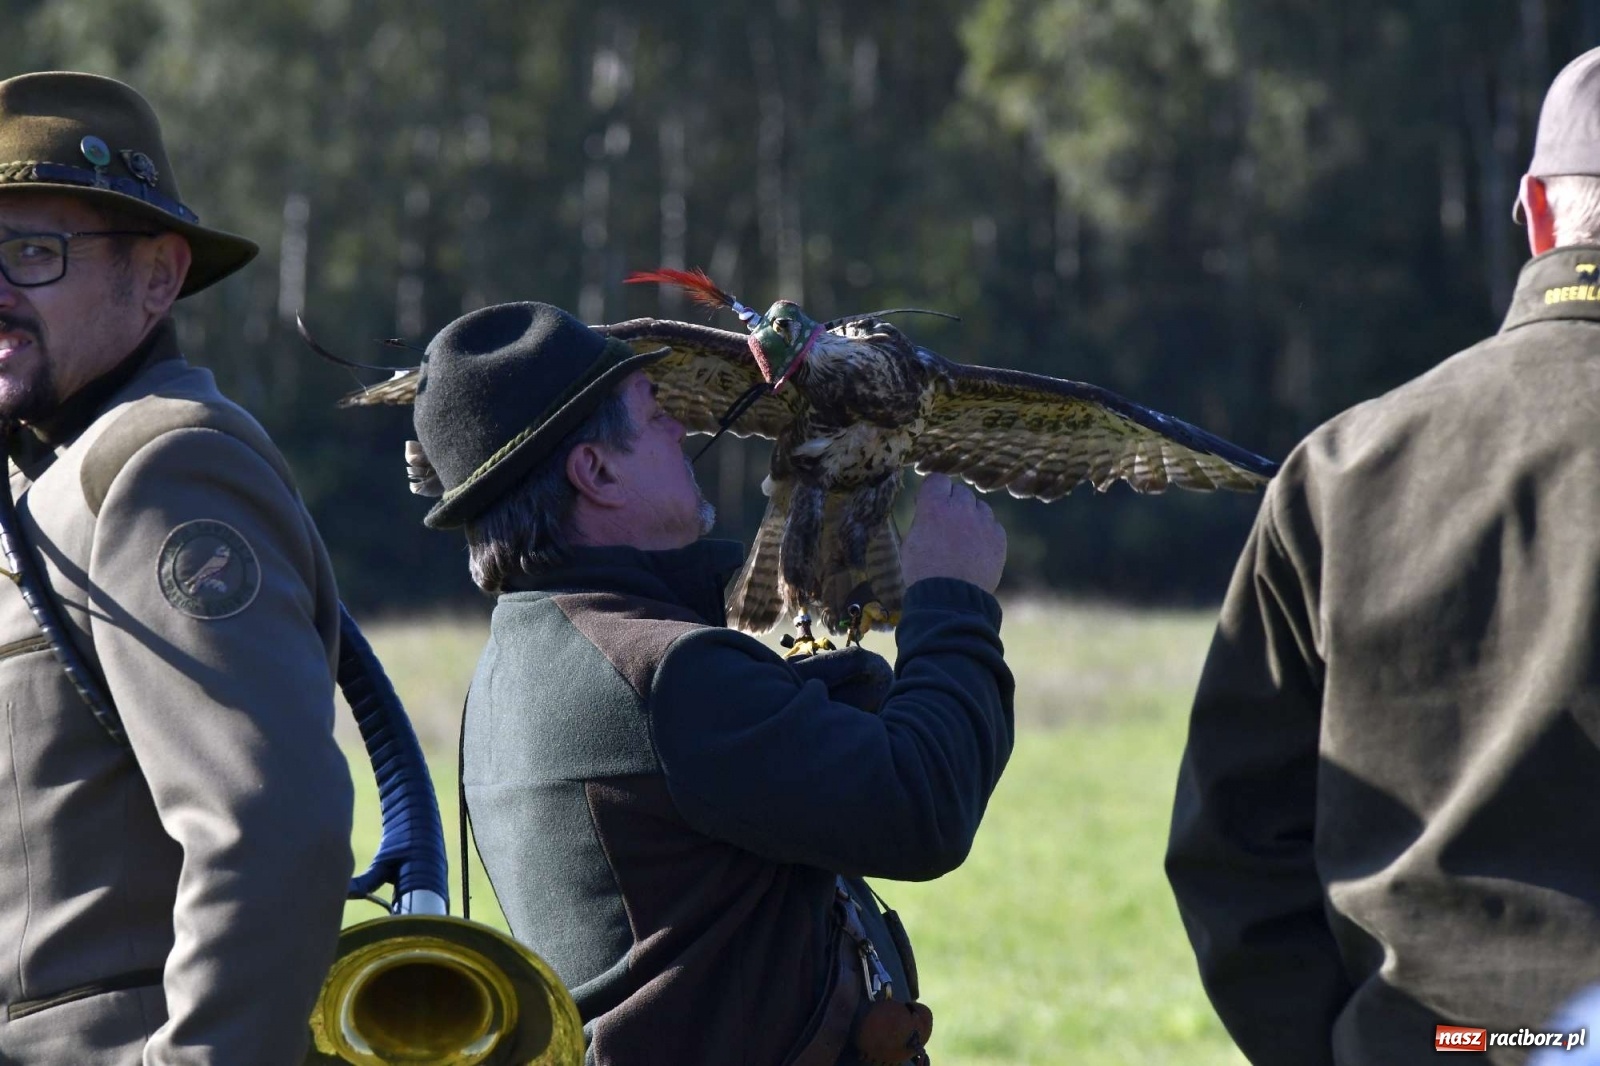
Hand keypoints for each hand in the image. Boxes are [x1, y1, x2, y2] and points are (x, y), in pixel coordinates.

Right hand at [899, 473, 1005, 593]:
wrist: (951, 599)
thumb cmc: (923, 573)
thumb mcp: (910, 542)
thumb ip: (921, 520)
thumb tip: (927, 510)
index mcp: (934, 507)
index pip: (937, 479)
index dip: (933, 490)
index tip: (929, 502)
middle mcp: (961, 508)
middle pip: (960, 491)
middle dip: (952, 502)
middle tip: (945, 522)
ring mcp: (983, 522)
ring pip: (979, 506)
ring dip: (970, 515)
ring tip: (962, 537)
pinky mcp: (999, 538)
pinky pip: (992, 524)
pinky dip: (985, 532)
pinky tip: (976, 548)